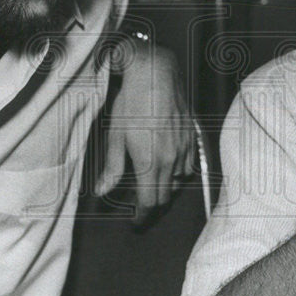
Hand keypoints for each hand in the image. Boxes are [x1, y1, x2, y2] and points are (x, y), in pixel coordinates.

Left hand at [96, 38, 194, 224]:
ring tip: (151, 183)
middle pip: (165, 196)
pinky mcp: (192, 137)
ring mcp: (184, 149)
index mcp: (150, 163)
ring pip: (178, 182)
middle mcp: (171, 160)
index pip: (149, 202)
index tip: (135, 221)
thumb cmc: (131, 102)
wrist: (155, 74)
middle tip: (139, 205)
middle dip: (152, 204)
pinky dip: (178, 172)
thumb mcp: (115, 135)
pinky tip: (167, 164)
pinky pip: (188, 164)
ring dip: (165, 187)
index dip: (142, 216)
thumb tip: (103, 192)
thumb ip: (112, 168)